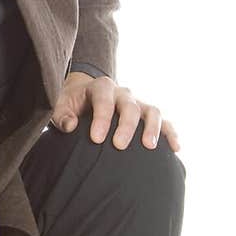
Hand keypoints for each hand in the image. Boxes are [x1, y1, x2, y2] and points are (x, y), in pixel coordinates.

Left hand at [51, 72, 180, 151]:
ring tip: (149, 147)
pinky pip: (163, 121)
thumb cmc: (71, 104)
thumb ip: (61, 116)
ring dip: (153, 128)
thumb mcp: (60, 106)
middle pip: (129, 105)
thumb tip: (71, 126)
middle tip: (119, 146)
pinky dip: (171, 133)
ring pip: (151, 111)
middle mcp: (122, 93)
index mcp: (100, 87)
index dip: (101, 118)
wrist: (84, 96)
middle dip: (126, 126)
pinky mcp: (147, 114)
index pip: (103, 99)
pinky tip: (176, 148)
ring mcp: (137, 103)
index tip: (96, 138)